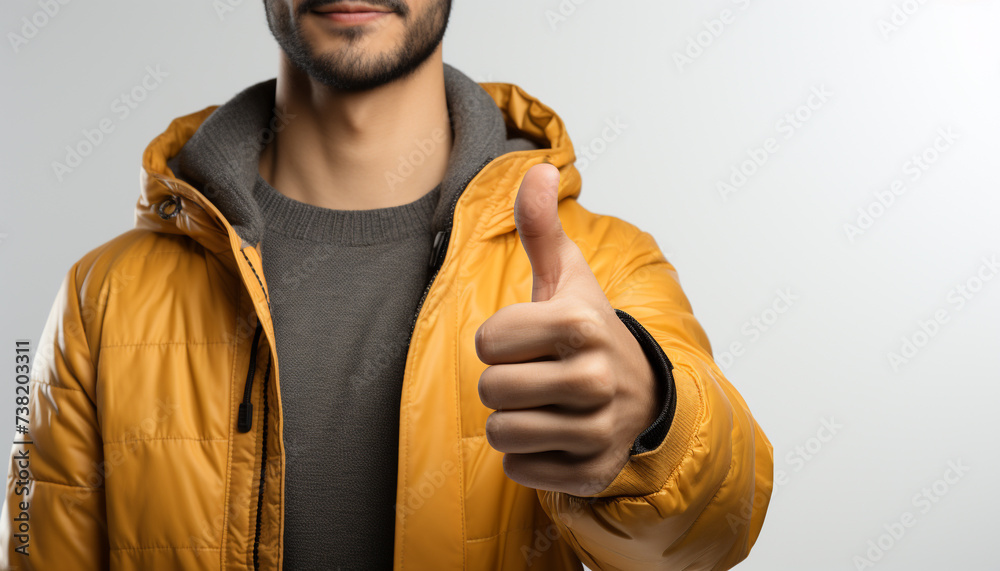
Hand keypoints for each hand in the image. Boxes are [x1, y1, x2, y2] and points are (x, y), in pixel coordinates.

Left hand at [474, 163, 659, 496]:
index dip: (498, 341)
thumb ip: (541, 227)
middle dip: (502, 382)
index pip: (487, 342)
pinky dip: (528, 456)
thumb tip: (537, 168)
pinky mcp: (593, 472)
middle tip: (534, 374)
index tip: (527, 339)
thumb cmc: (587, 329)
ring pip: (502, 434)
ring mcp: (598, 430)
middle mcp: (595, 378)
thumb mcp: (566, 277)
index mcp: (581, 323)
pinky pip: (520, 470)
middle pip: (491, 390)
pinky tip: (556, 434)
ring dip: (511, 420)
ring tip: (542, 405)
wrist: (641, 391)